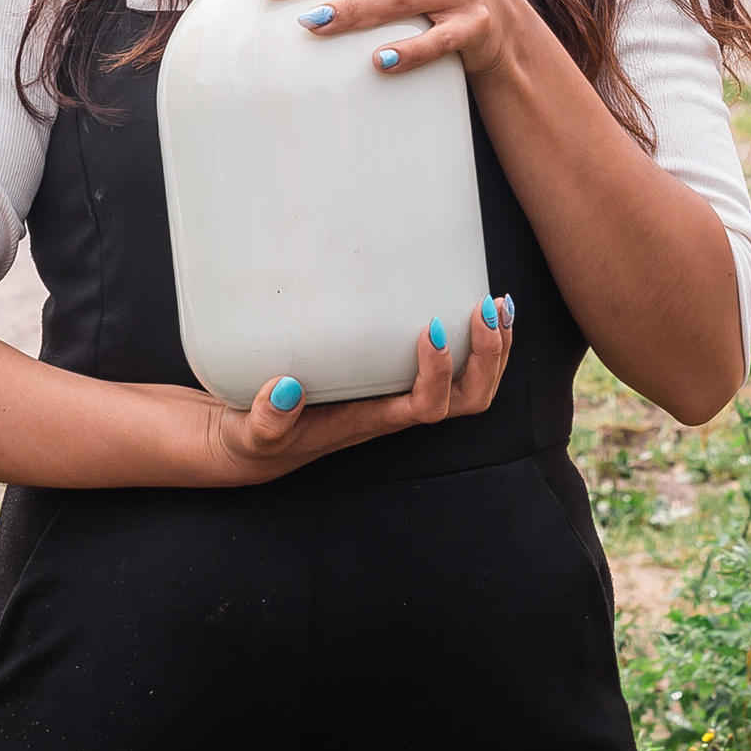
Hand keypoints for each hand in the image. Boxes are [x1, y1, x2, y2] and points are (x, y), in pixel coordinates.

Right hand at [197, 294, 514, 484]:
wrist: (260, 447)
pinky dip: (474, 340)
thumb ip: (266, 418)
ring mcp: (402, 397)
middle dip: (487, 357)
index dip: (439, 373)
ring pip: (471, 386)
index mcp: (371, 422)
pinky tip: (471, 306)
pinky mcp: (397, 379)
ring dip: (494, 348)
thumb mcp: (252, 433)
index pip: (426, 407)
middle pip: (468, 399)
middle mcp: (397, 411)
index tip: (429, 329)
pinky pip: (454, 369)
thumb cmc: (258, 438)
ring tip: (498, 304)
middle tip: (485, 309)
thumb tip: (288, 388)